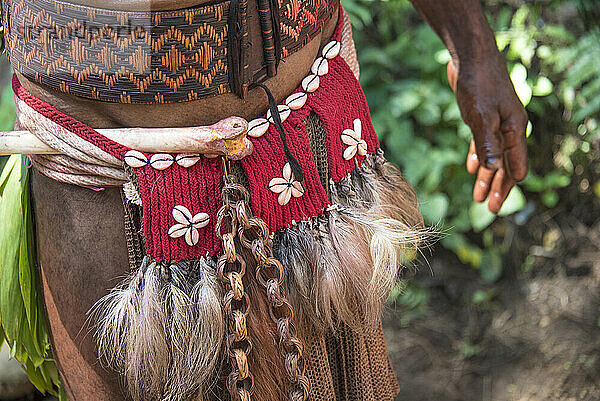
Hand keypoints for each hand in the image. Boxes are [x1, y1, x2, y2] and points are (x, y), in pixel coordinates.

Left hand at [447, 56, 527, 212]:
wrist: (471, 56)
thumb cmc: (479, 84)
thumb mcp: (482, 114)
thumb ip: (487, 141)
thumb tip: (491, 169)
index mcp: (514, 130)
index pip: (513, 166)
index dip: (505, 187)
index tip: (496, 205)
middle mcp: (508, 128)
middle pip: (505, 165)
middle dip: (497, 187)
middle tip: (490, 209)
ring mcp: (496, 123)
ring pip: (493, 156)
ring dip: (486, 176)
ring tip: (479, 196)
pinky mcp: (482, 116)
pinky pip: (483, 143)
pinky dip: (478, 156)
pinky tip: (472, 168)